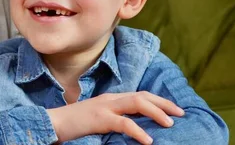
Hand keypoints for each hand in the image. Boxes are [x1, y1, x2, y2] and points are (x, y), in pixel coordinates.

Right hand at [46, 91, 184, 144]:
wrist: (53, 123)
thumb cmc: (75, 124)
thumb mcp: (98, 119)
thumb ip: (114, 118)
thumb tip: (133, 125)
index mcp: (111, 99)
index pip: (140, 94)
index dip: (159, 100)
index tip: (175, 109)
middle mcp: (110, 99)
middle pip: (142, 95)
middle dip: (164, 103)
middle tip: (181, 113)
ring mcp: (104, 107)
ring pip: (136, 103)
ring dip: (156, 112)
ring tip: (170, 123)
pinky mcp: (99, 118)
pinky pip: (123, 123)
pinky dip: (138, 131)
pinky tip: (148, 140)